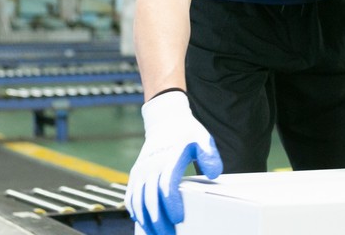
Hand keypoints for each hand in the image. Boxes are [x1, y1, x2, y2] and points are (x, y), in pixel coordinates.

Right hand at [125, 90, 223, 234]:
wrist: (165, 121)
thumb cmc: (187, 133)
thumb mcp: (202, 139)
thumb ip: (210, 156)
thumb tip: (214, 174)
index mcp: (169, 159)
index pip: (167, 186)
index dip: (171, 204)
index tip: (179, 219)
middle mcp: (151, 167)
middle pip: (150, 199)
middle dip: (158, 221)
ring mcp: (141, 171)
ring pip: (137, 201)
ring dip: (146, 220)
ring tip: (156, 234)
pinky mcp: (135, 174)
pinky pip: (130, 197)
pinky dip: (135, 212)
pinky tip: (144, 223)